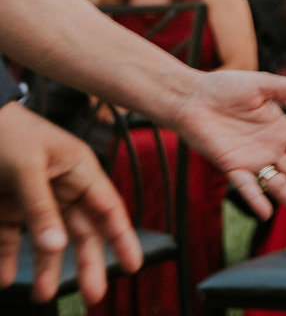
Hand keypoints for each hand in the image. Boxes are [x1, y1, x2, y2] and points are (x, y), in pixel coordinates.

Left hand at [0, 102, 141, 303]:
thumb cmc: (5, 130)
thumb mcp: (26, 167)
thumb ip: (41, 207)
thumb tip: (56, 245)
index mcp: (79, 170)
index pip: (108, 208)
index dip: (122, 237)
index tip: (133, 265)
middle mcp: (61, 187)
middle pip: (81, 232)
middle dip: (87, 263)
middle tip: (93, 294)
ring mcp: (33, 199)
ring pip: (47, 241)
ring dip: (45, 268)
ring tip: (42, 295)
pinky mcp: (6, 207)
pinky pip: (12, 239)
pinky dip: (9, 259)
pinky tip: (5, 276)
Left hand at [169, 72, 285, 224]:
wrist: (191, 97)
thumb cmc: (224, 87)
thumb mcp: (261, 84)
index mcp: (282, 130)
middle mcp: (271, 149)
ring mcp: (252, 160)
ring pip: (280, 185)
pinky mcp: (230, 166)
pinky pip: (246, 186)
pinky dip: (256, 199)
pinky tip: (266, 213)